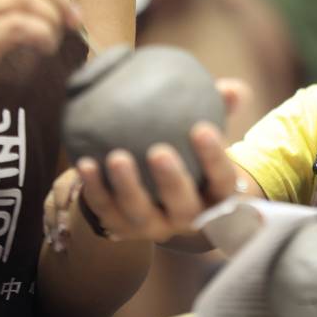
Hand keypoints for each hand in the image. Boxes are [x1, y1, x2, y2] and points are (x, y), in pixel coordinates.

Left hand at [75, 121, 238, 242]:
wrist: (167, 195)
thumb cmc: (195, 154)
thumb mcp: (210, 136)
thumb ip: (221, 109)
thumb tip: (231, 89)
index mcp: (216, 195)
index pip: (221, 180)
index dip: (214, 158)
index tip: (201, 128)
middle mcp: (189, 218)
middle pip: (184, 207)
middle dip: (171, 181)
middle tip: (158, 151)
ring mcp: (155, 227)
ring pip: (141, 214)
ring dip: (127, 187)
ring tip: (115, 157)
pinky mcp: (123, 228)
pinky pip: (106, 211)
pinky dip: (95, 190)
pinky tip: (84, 163)